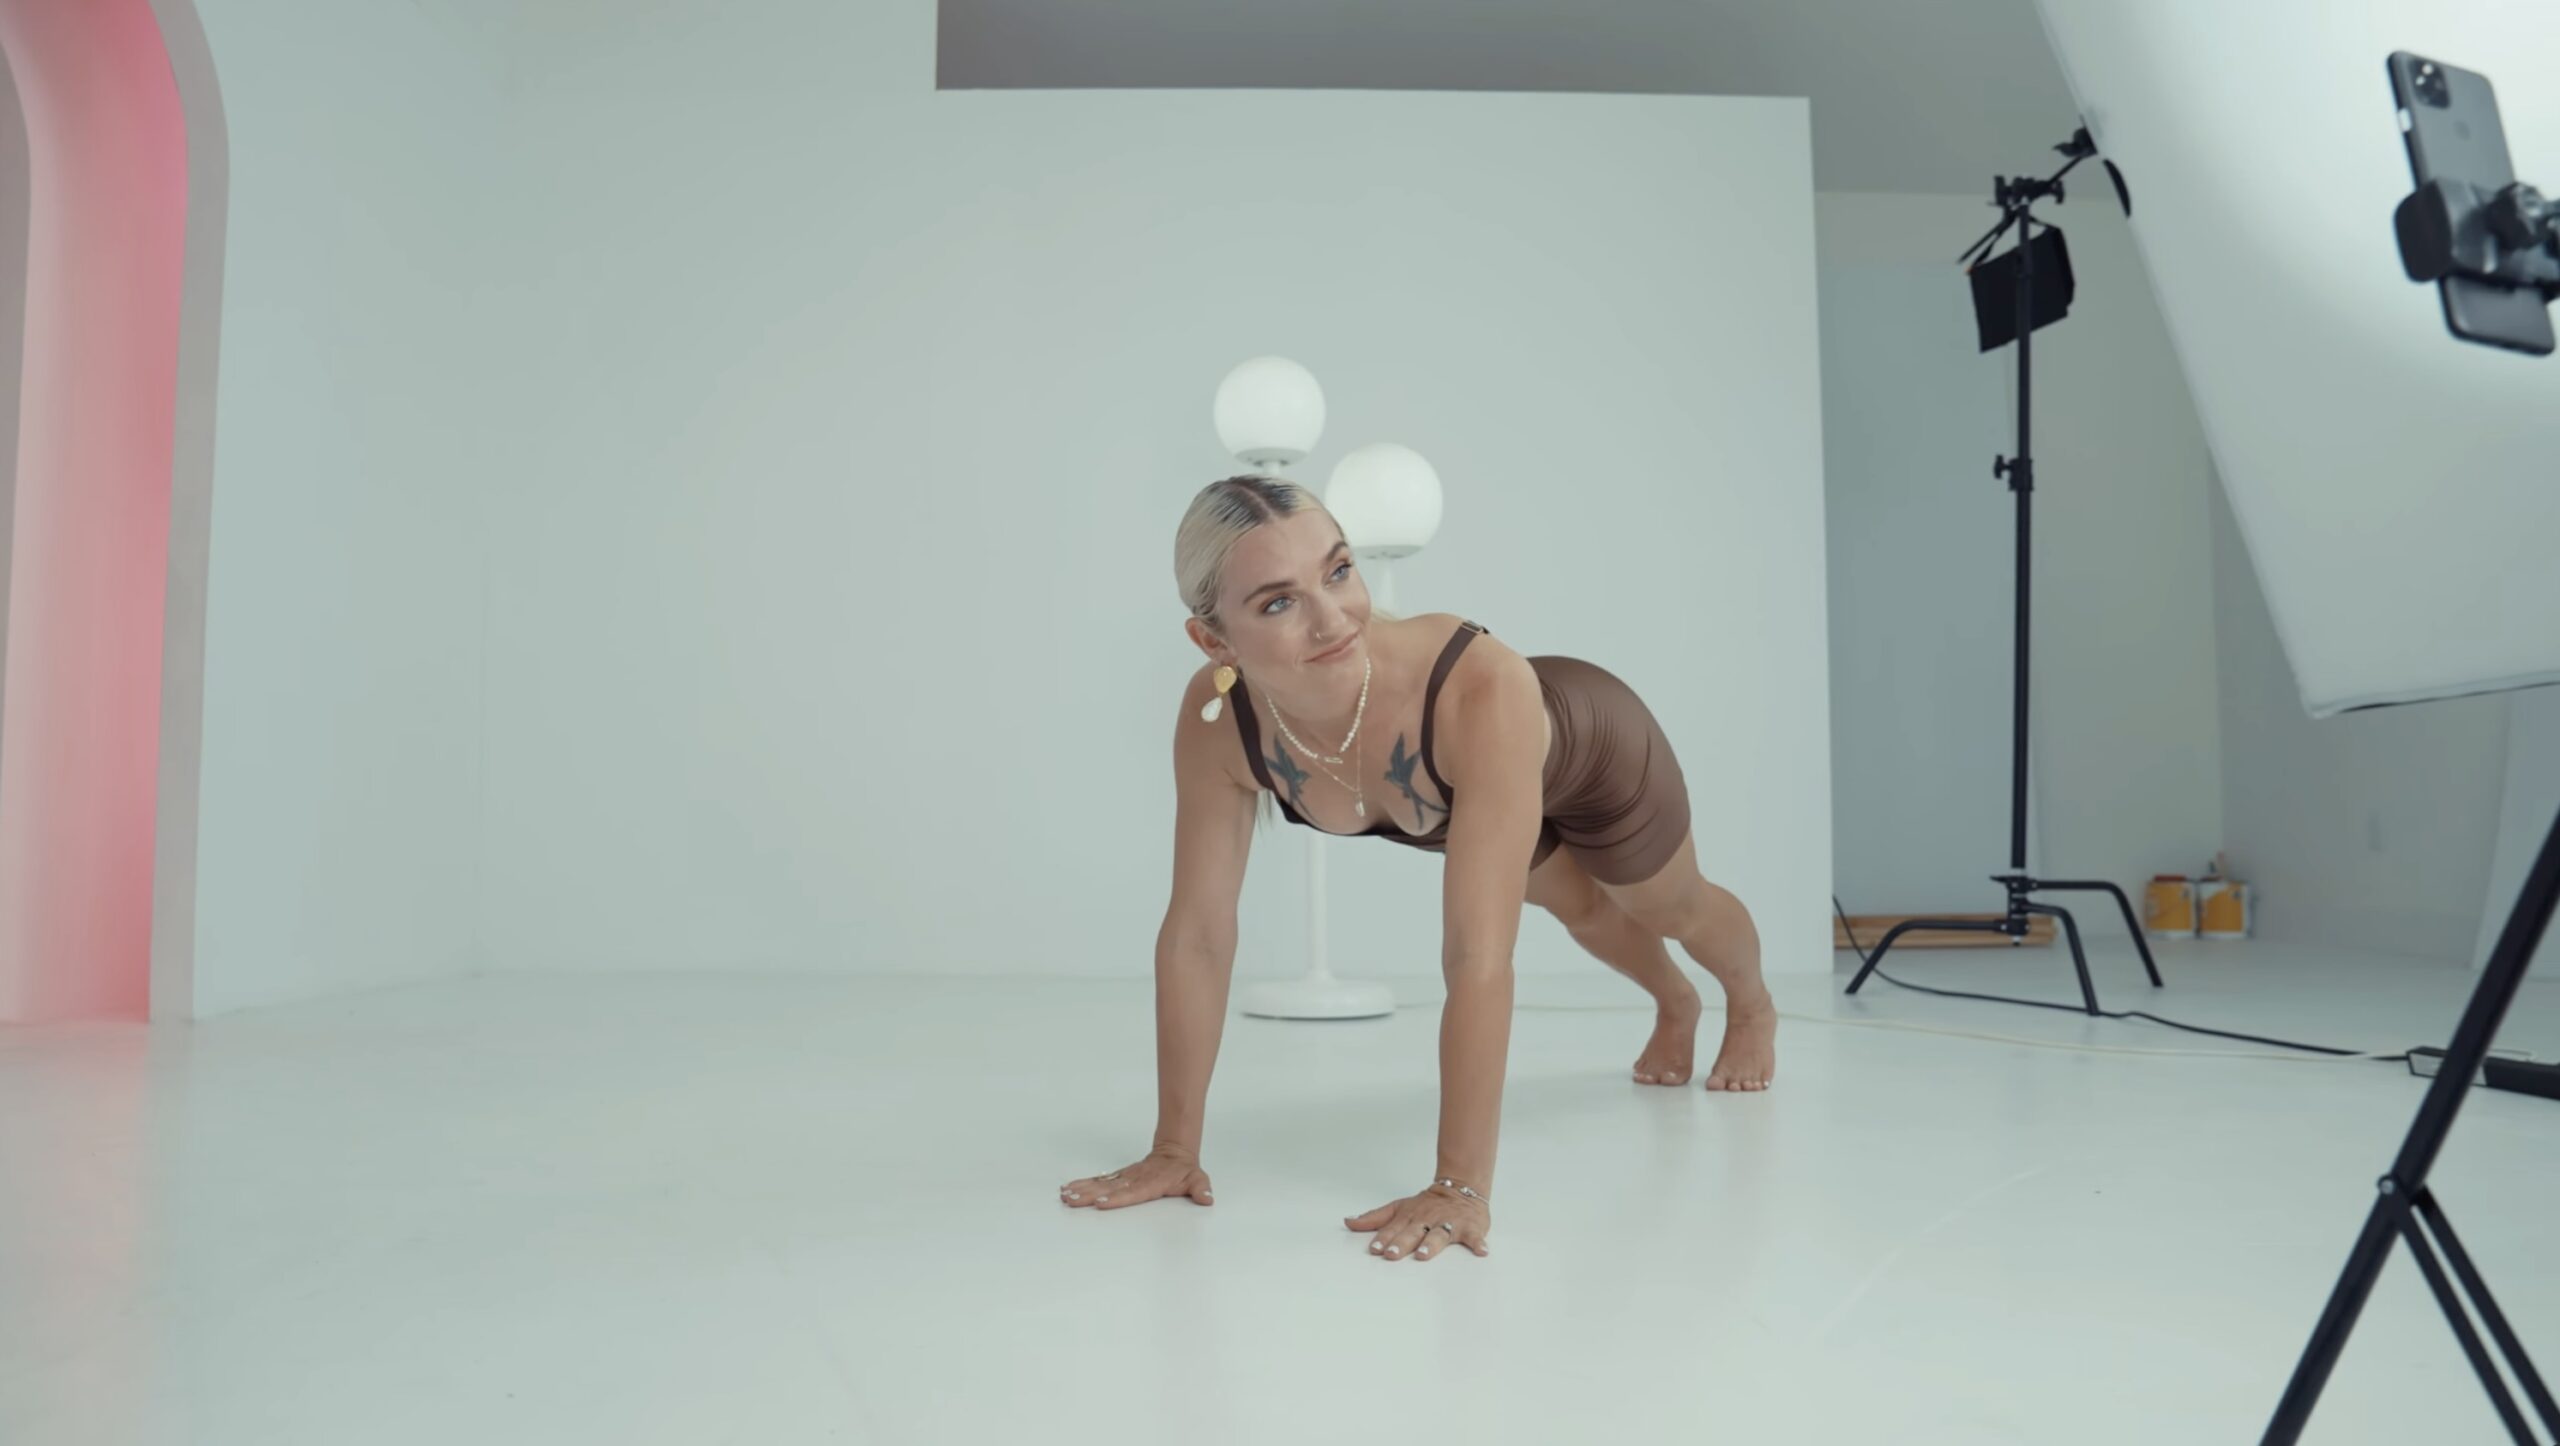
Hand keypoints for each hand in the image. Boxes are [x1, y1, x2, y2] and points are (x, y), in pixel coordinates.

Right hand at [1060, 1144, 1212, 1209]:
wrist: (1174, 1151)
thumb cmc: (1185, 1170)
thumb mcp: (1197, 1179)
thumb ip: (1201, 1189)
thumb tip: (1207, 1198)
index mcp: (1152, 1182)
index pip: (1133, 1191)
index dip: (1118, 1198)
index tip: (1101, 1203)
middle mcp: (1134, 1179)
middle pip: (1110, 1188)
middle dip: (1090, 1195)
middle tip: (1073, 1201)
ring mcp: (1125, 1177)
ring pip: (1101, 1183)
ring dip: (1082, 1190)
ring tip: (1065, 1196)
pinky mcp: (1119, 1176)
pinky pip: (1099, 1180)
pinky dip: (1083, 1184)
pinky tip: (1068, 1189)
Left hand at [1344, 1182, 1490, 1260]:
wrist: (1462, 1188)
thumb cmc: (1427, 1205)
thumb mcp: (1399, 1208)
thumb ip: (1374, 1218)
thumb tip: (1347, 1222)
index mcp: (1410, 1216)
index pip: (1394, 1228)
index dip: (1384, 1238)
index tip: (1375, 1249)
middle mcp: (1427, 1220)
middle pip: (1413, 1232)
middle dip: (1402, 1243)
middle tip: (1392, 1254)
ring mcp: (1449, 1223)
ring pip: (1439, 1234)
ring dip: (1431, 1244)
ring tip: (1424, 1254)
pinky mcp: (1470, 1228)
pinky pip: (1474, 1236)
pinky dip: (1478, 1243)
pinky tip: (1481, 1251)